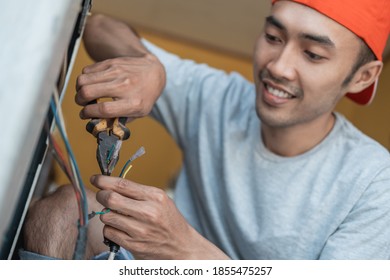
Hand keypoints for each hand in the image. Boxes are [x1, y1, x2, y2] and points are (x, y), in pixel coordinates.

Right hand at [75, 54, 165, 119]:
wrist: (154, 72)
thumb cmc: (144, 96)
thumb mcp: (139, 113)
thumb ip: (119, 121)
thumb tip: (98, 125)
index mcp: (133, 103)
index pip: (104, 109)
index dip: (89, 113)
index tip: (84, 114)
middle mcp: (124, 86)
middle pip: (89, 92)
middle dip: (79, 100)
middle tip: (82, 103)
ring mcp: (117, 72)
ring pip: (84, 79)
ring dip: (79, 89)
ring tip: (85, 93)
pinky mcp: (111, 62)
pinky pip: (87, 70)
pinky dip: (85, 78)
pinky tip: (91, 83)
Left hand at [91, 175, 229, 259]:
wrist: (181, 246)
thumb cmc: (168, 220)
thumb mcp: (160, 199)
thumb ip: (138, 192)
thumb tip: (111, 185)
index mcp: (155, 197)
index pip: (123, 185)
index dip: (105, 180)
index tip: (96, 178)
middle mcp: (148, 212)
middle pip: (111, 199)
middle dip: (102, 195)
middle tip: (102, 195)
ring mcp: (140, 230)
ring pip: (107, 216)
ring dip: (106, 213)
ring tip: (116, 214)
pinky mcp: (133, 244)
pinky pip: (109, 232)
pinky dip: (110, 228)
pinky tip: (120, 227)